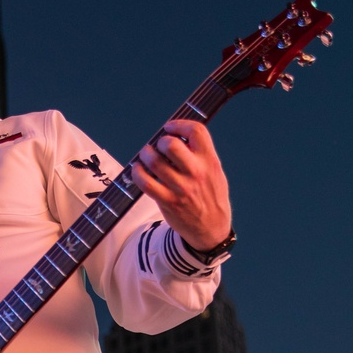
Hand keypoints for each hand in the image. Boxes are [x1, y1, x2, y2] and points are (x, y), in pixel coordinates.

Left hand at [132, 119, 231, 250]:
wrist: (212, 228)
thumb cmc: (211, 196)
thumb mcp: (215, 171)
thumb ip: (201, 154)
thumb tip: (177, 135)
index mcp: (210, 161)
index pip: (197, 131)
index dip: (180, 124)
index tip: (170, 127)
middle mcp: (195, 173)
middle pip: (171, 145)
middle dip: (161, 140)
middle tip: (159, 145)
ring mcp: (180, 188)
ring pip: (154, 162)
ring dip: (146, 154)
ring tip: (146, 154)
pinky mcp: (167, 202)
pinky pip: (145, 183)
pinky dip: (137, 173)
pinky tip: (137, 169)